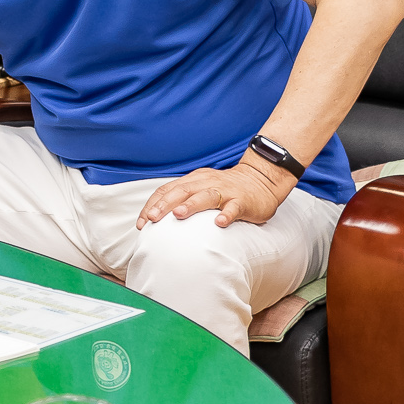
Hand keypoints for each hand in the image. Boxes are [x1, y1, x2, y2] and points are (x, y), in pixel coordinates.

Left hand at [136, 156, 294, 229]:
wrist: (261, 180)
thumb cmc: (225, 189)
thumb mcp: (201, 189)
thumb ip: (183, 199)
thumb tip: (157, 219)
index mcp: (193, 181)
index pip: (167, 190)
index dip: (153, 205)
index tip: (142, 222)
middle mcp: (206, 183)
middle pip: (181, 191)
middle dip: (165, 205)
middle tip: (152, 218)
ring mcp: (225, 191)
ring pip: (205, 196)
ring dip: (191, 205)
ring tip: (178, 215)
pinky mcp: (242, 201)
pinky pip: (233, 207)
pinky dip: (226, 214)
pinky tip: (220, 223)